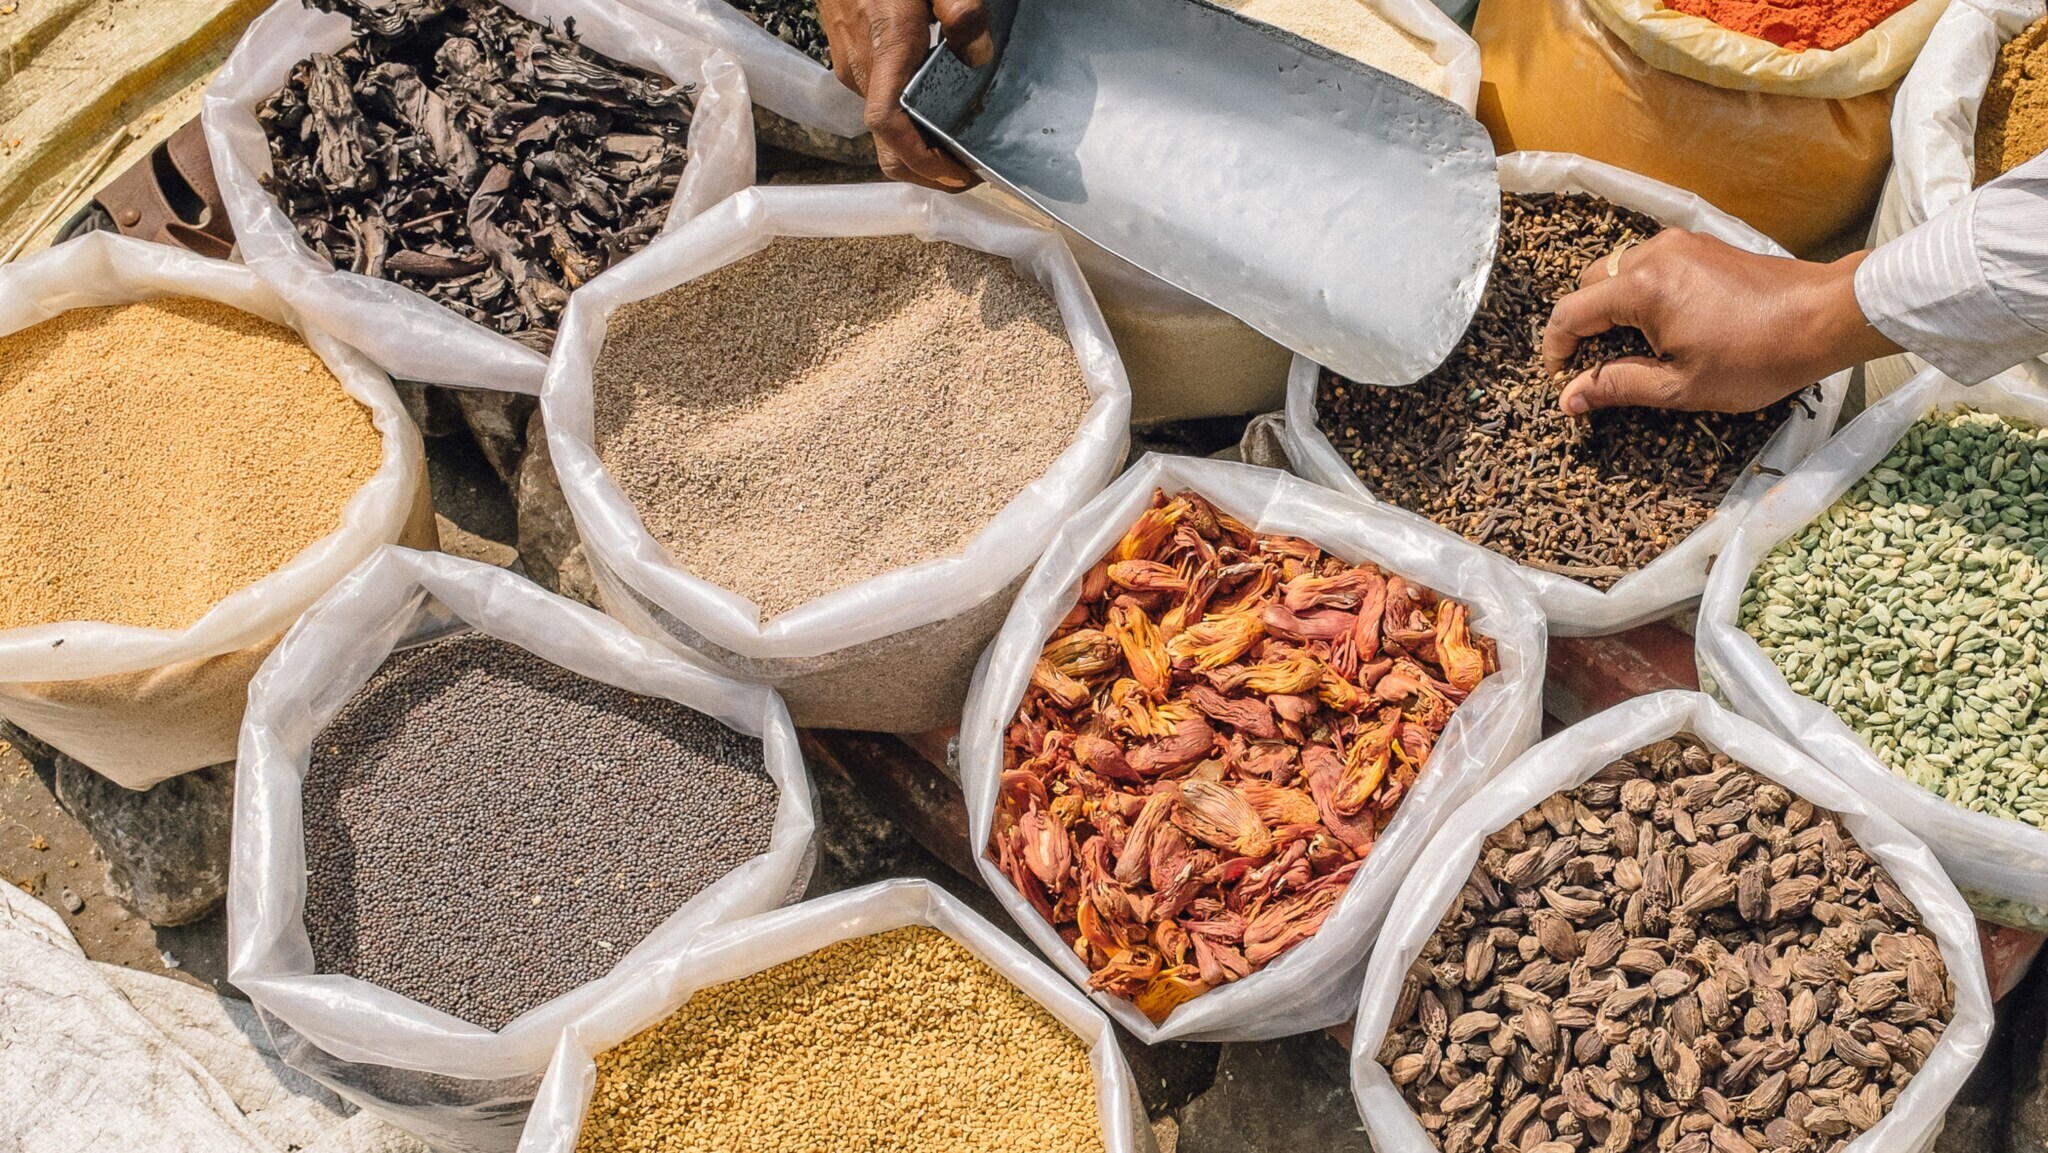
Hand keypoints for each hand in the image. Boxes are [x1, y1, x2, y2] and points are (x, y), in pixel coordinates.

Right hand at [818, 0, 991, 189]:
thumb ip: (961, 11)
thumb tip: (978, 56)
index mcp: (886, 48)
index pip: (888, 123)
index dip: (920, 159)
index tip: (956, 174)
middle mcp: (862, 67)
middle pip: (886, 142)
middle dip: (925, 169)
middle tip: (967, 173)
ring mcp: (851, 64)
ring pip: (883, 126)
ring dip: (917, 145)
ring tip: (958, 143)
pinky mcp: (849, 56)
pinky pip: (877, 101)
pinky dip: (905, 120)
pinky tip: (933, 107)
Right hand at [1540, 229, 1902, 414]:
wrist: (1824, 317)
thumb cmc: (1758, 357)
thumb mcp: (1681, 386)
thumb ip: (1617, 386)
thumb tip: (1569, 399)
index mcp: (1641, 288)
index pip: (1570, 313)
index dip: (1557, 349)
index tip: (1563, 378)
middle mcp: (1652, 254)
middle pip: (1589, 286)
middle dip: (1584, 326)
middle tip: (1600, 365)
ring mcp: (1678, 244)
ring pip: (1618, 271)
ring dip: (1613, 307)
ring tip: (1635, 347)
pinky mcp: (1700, 244)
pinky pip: (1649, 263)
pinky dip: (1641, 291)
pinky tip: (1664, 323)